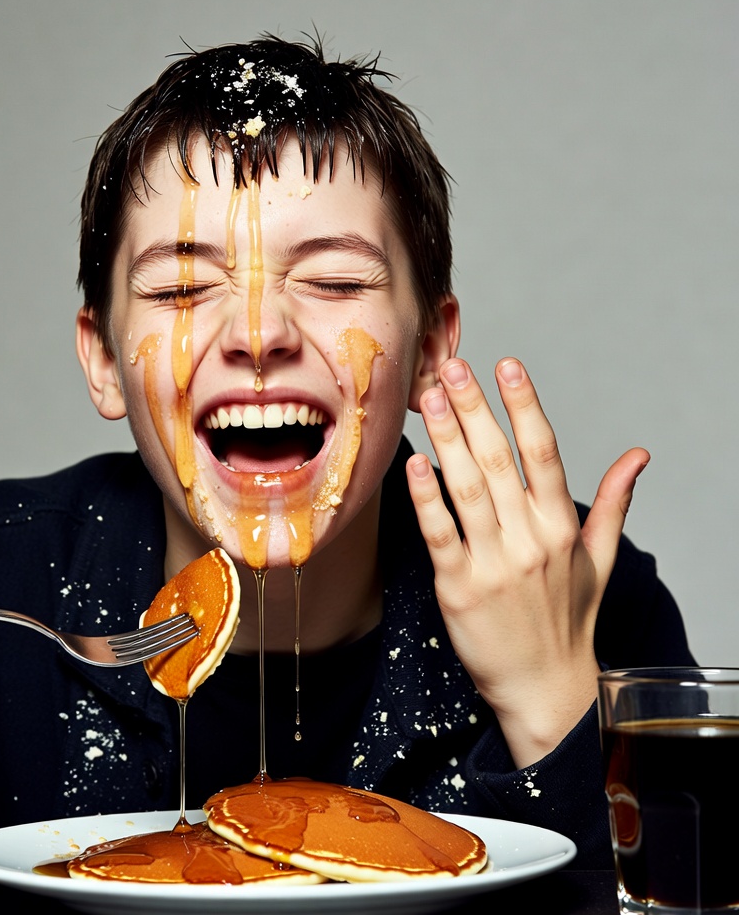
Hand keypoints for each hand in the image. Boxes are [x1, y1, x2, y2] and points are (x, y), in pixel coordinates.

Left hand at [406, 358, 647, 767]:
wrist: (545, 688)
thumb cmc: (567, 619)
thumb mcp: (599, 560)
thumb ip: (611, 503)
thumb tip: (637, 456)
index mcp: (561, 526)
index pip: (543, 452)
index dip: (525, 405)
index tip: (507, 365)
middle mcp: (531, 539)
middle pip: (499, 460)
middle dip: (475, 409)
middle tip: (452, 367)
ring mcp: (494, 564)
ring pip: (468, 488)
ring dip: (448, 439)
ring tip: (431, 398)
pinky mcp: (459, 588)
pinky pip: (441, 534)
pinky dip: (427, 498)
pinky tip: (415, 463)